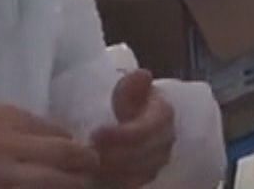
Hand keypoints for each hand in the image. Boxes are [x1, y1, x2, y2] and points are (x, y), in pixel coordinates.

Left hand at [0, 105, 99, 188]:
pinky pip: (33, 117)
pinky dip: (46, 128)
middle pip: (65, 150)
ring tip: (74, 151)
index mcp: (5, 174)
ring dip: (68, 142)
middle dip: (87, 161)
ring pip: (54, 129)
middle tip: (96, 168)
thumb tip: (37, 182)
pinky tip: (44, 136)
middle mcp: (13, 145)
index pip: (58, 179)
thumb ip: (12, 186)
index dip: (79, 183)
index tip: (89, 185)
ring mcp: (6, 122)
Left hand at [91, 70, 175, 188]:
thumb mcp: (129, 89)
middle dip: (114, 155)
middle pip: (144, 155)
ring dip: (113, 171)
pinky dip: (114, 182)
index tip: (95, 133)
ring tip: (88, 164)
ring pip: (139, 174)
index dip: (122, 135)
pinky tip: (95, 176)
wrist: (135, 122)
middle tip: (87, 152)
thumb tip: (142, 75)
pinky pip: (133, 185)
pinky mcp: (146, 176)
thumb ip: (133, 85)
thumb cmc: (130, 104)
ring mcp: (158, 162)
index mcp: (164, 115)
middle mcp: (167, 141)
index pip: (148, 129)